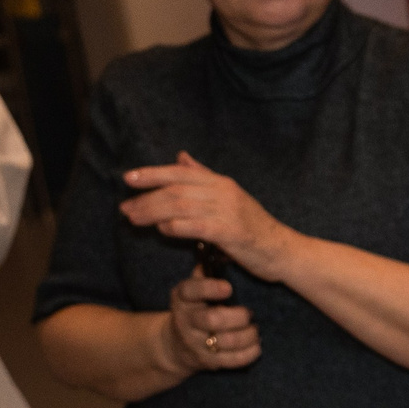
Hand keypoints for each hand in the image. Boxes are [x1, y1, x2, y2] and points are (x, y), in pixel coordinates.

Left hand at [120, 153, 296, 279]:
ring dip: (154, 212)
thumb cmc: (254, 227)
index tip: (128, 179)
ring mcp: (228, 211)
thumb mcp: (229, 197)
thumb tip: (181, 157)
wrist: (283, 250)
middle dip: (146, 198)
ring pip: (182, 207)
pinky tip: (162, 229)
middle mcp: (223, 192)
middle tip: (125, 208)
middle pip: (176, 190)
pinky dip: (177, 227)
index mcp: (220, 182)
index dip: (152, 174)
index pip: (179, 172)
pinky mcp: (232, 232)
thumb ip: (204, 177)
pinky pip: (198, 226)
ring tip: (134, 219)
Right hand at [162, 271, 259, 372]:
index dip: (209, 288)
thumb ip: (206, 271)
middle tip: (248, 313)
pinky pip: (232, 361)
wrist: (177, 345)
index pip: (191, 291)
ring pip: (225, 342)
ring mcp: (195, 343)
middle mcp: (185, 321)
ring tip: (255, 330)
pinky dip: (249, 353)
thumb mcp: (193, 289)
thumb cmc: (195, 308)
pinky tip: (257, 345)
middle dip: (236, 316)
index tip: (228, 288)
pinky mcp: (207, 362)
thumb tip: (227, 249)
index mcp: (182, 298)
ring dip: (247, 335)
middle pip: (212, 319)